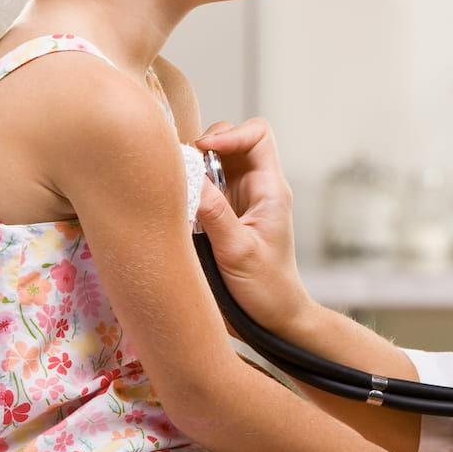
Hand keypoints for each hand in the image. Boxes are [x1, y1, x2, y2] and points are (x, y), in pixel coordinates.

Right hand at [192, 117, 308, 332]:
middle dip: (205, 147)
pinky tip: (178, 203)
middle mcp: (257, 188)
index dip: (229, 134)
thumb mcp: (237, 251)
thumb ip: (214, 214)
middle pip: (232, 142)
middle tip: (183, 171)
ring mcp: (240, 200)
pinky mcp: (226, 214)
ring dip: (195, 167)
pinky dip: (191, 187)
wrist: (274, 317)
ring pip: (215, 163)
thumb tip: (187, 176)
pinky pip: (206, 187)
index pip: (257, 134)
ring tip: (179, 187)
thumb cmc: (266, 288)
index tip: (203, 152)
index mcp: (270, 189)